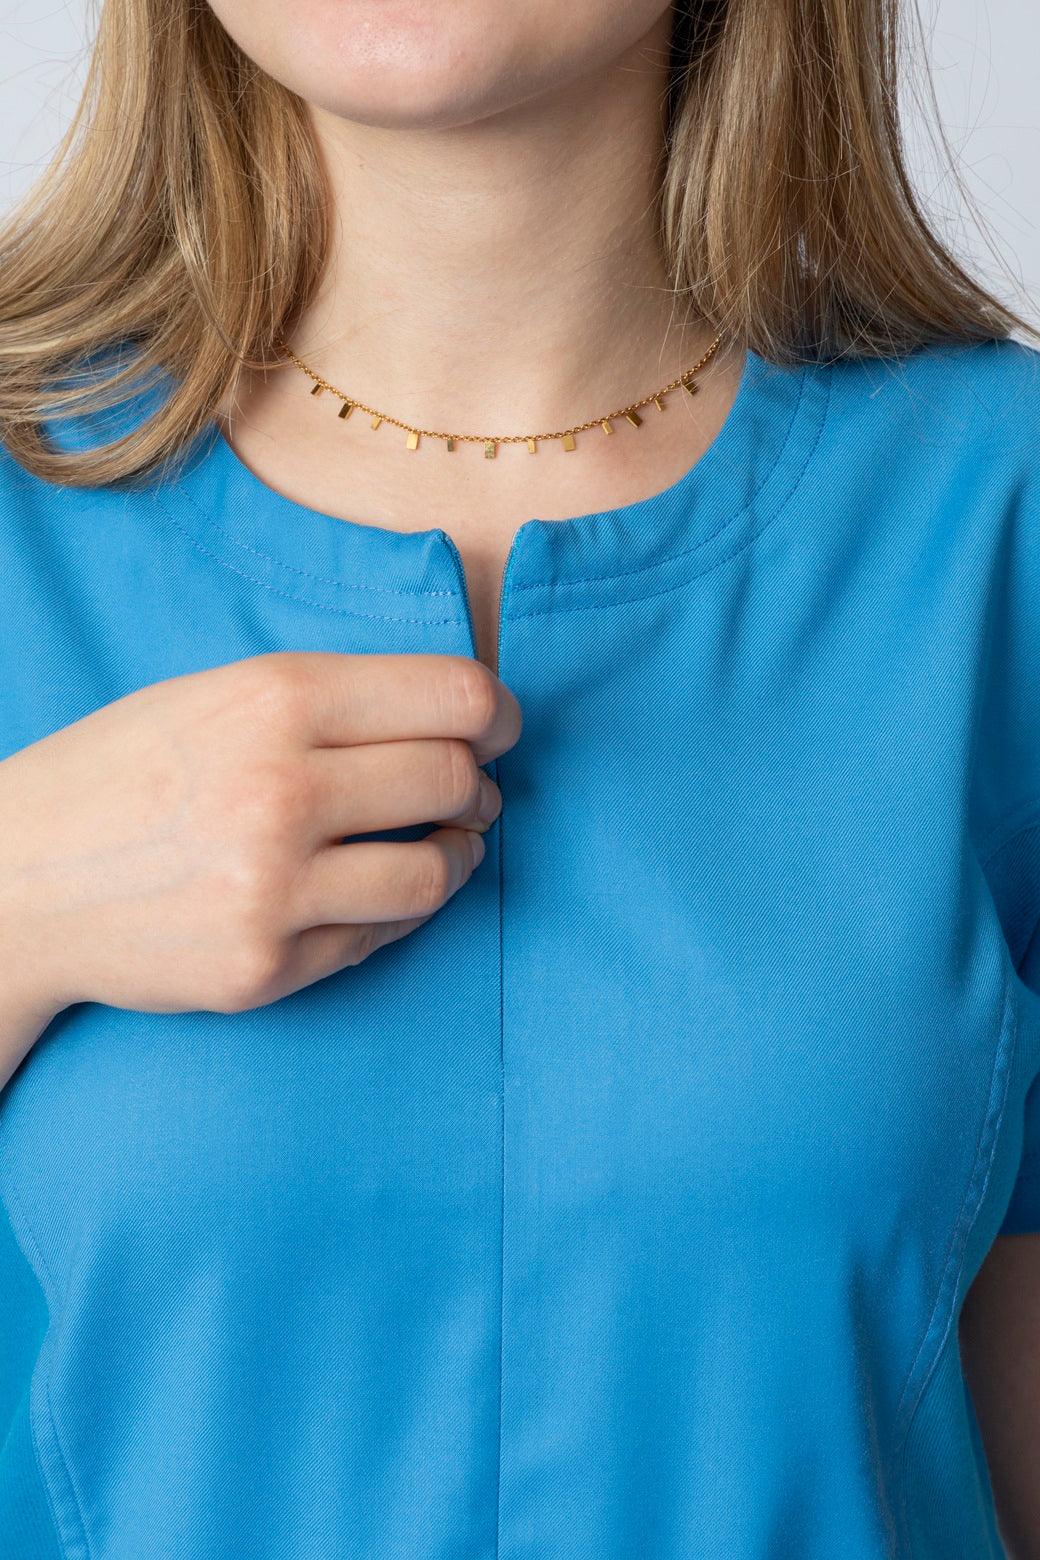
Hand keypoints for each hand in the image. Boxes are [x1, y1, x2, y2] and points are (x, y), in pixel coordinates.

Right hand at [0, 651, 519, 1020]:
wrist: (17, 882)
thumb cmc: (122, 776)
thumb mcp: (214, 696)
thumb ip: (331, 701)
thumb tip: (458, 719)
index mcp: (272, 698)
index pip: (452, 696)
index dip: (497, 714)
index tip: (498, 730)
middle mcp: (281, 788)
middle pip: (454, 778)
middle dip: (478, 786)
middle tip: (470, 792)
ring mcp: (273, 886)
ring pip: (436, 871)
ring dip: (457, 857)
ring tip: (441, 847)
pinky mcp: (265, 966)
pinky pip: (381, 936)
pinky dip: (394, 913)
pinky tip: (369, 893)